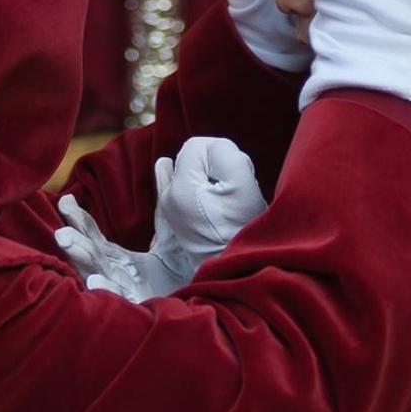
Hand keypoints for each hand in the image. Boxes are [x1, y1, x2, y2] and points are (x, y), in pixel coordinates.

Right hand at [55, 137, 266, 303]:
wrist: (211, 296)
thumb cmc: (186, 268)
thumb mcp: (175, 229)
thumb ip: (166, 198)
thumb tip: (164, 161)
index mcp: (124, 261)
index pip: (96, 240)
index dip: (80, 223)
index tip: (65, 201)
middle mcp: (121, 278)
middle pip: (93, 258)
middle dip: (76, 243)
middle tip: (61, 230)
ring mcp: (130, 295)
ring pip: (100, 277)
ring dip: (83, 261)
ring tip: (67, 243)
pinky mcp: (143, 309)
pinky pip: (120, 301)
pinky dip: (106, 291)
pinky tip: (96, 280)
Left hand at [153, 137, 265, 266]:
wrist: (236, 266)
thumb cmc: (243, 227)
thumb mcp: (242, 182)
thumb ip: (224, 152)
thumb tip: (213, 149)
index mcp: (179, 188)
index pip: (197, 145)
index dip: (221, 153)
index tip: (231, 179)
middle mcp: (168, 197)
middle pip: (192, 158)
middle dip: (214, 166)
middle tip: (230, 192)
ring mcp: (169, 208)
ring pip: (191, 172)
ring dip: (210, 178)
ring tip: (224, 201)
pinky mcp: (175, 216)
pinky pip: (179, 185)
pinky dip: (192, 183)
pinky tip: (185, 180)